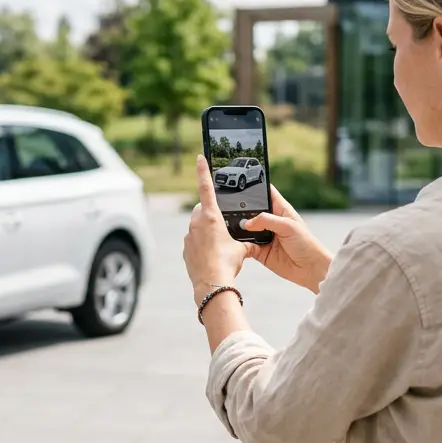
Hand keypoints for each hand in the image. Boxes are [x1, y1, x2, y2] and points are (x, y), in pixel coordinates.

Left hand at [183, 155, 247, 302]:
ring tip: (219, 246)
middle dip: (211, 214)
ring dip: (206, 231)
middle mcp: (197, 223)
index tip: (200, 157)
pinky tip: (211, 256)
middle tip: (223, 226)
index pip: (206, 188)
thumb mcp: (241, 250)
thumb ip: (247, 243)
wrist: (211, 284)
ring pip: (197, 226)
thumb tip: (255, 244)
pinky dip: (201, 244)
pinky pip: (193, 241)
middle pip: (202, 210)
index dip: (203, 171)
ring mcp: (189, 236)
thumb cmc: (227, 263)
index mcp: (211, 217)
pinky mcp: (186, 249)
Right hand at [241, 186, 332, 292]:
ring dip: (239, 228)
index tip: (241, 185)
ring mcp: (264, 236)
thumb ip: (267, 220)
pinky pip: (245, 246)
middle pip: (251, 211)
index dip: (255, 188)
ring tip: (231, 226)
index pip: (265, 193)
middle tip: (231, 210)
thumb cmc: (306, 244)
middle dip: (241, 210)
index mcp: (280, 210)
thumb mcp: (288, 226)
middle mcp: (270, 222)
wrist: (310, 269)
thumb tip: (247, 222)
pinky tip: (237, 242)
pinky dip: (240, 244)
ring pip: (246, 229)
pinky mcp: (260, 251)